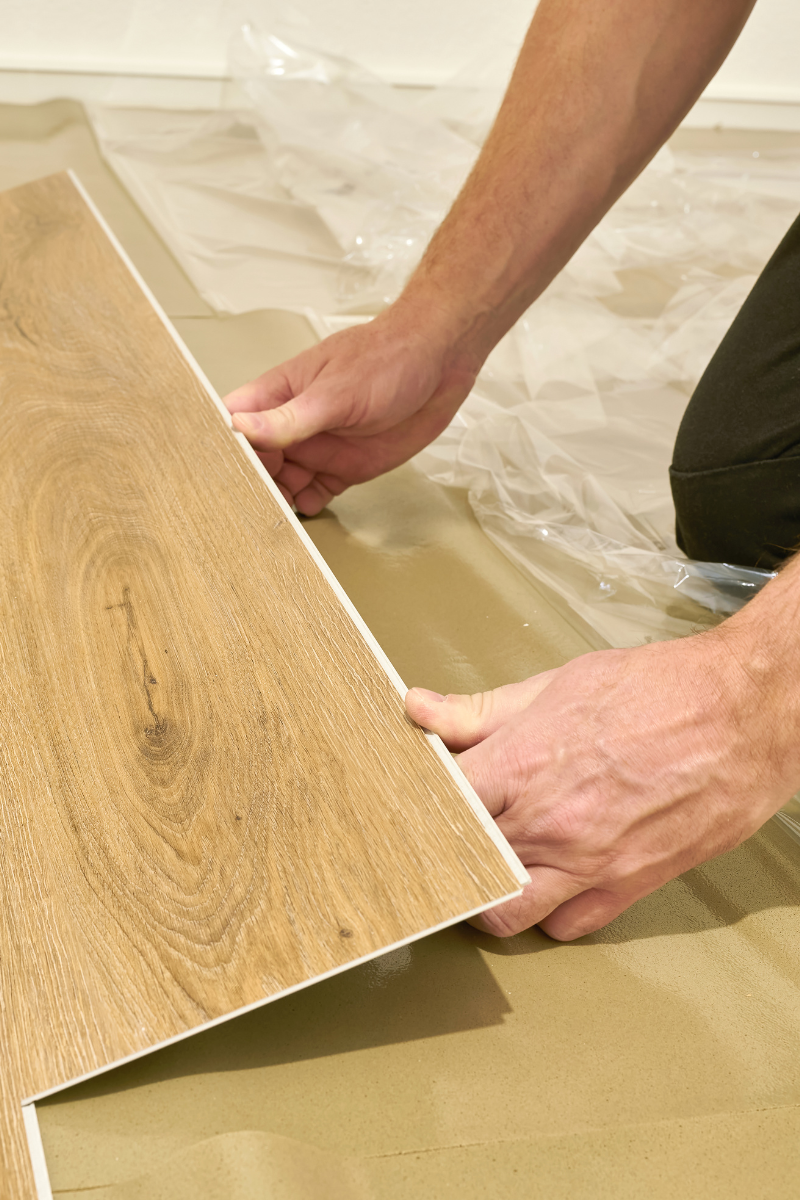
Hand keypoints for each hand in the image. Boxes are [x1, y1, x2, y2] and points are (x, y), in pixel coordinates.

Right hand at [224, 307, 476, 514]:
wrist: (440, 364)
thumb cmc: (387, 358)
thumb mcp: (334, 392)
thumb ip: (289, 418)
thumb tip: (241, 428)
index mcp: (279, 395)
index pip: (234, 424)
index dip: (222, 450)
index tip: (216, 477)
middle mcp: (293, 425)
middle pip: (254, 463)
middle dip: (248, 486)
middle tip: (244, 511)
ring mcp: (318, 447)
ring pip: (282, 483)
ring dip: (275, 501)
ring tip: (268, 521)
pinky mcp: (344, 468)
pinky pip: (314, 493)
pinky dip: (305, 508)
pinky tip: (302, 516)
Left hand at [406, 628, 799, 939]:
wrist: (743, 712)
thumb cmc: (658, 690)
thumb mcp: (557, 684)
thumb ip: (481, 710)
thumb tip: (419, 710)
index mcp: (522, 764)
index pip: (436, 807)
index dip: (416, 807)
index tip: (412, 804)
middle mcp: (549, 822)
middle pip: (460, 865)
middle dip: (445, 854)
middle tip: (444, 840)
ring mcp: (588, 862)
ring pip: (506, 912)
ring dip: (488, 895)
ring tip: (490, 869)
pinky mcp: (629, 884)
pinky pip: (567, 926)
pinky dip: (550, 913)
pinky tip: (548, 883)